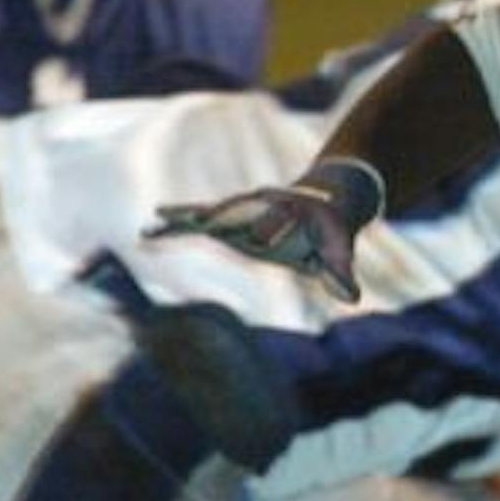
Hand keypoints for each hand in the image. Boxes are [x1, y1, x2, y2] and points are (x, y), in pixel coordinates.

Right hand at [147, 157, 383, 302]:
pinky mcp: (227, 221)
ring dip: (180, 221)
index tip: (256, 240)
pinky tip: (147, 235)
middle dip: (210, 218)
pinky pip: (196, 224)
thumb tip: (352, 297)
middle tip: (183, 221)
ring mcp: (240, 212)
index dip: (269, 229)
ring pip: (206, 215)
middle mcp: (259, 208)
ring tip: (150, 227)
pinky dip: (174, 228)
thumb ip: (340, 273)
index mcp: (287, 213)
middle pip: (232, 211)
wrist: (323, 203)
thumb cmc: (331, 232)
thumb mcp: (337, 251)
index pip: (276, 221)